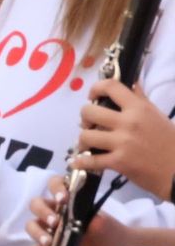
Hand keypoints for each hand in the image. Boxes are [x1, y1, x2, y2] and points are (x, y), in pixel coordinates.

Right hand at [27, 174, 132, 245]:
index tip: (64, 199)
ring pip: (32, 226)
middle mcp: (56, 214)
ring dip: (36, 233)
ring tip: (47, 244)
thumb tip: (86, 223)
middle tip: (55, 223)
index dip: (55, 188)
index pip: (55, 185)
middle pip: (37, 205)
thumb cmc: (112, 234)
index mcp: (69, 202)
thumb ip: (95, 221)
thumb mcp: (106, 225)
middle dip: (42, 212)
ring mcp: (51, 232)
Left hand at [72, 79, 174, 197]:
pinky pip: (90, 160)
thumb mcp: (156, 115)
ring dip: (83, 141)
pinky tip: (80, 161)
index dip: (95, 88)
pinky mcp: (118, 162)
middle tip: (90, 124)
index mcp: (139, 108)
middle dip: (85, 118)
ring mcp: (122, 143)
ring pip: (85, 136)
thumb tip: (130, 83)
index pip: (110, 87)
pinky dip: (81, 162)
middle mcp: (128, 122)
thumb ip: (140, 99)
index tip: (92, 97)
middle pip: (89, 112)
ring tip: (88, 144)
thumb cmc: (169, 141)